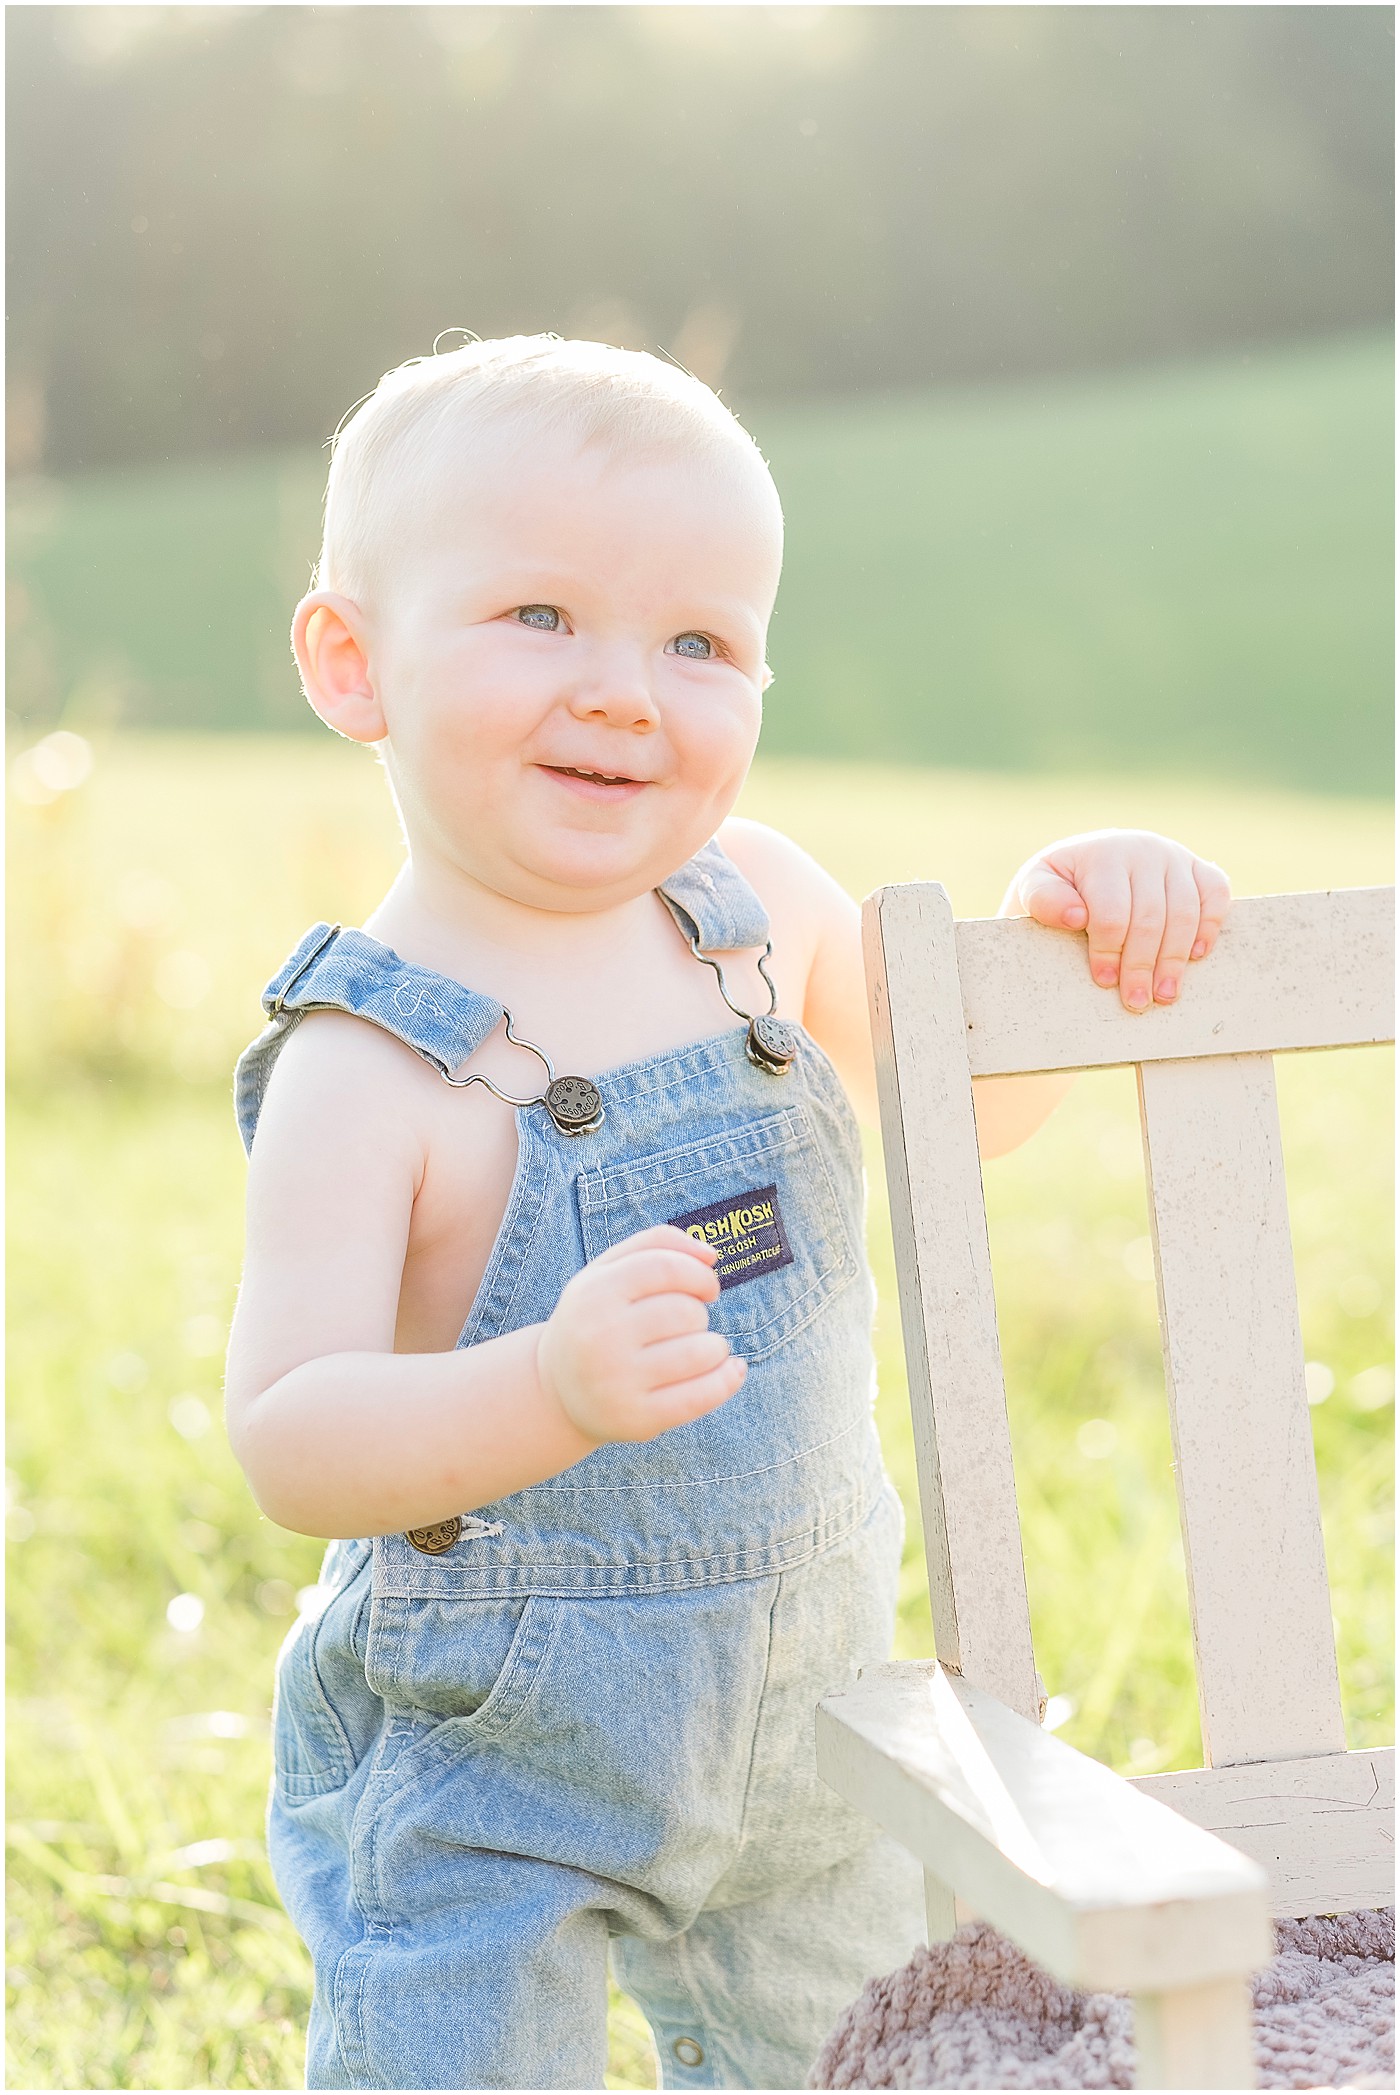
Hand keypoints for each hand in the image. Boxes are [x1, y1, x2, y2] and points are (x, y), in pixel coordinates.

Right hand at [536, 1225, 746, 1442]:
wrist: (556, 1390)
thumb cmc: (595, 1319)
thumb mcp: (607, 1271)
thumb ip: (657, 1244)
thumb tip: (710, 1254)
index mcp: (593, 1294)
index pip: (665, 1268)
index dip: (698, 1273)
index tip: (707, 1287)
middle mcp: (601, 1337)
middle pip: (686, 1312)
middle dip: (699, 1314)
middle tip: (686, 1325)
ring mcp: (618, 1382)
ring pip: (701, 1352)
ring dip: (714, 1347)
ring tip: (699, 1349)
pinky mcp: (637, 1419)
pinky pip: (702, 1396)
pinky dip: (727, 1380)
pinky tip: (731, 1371)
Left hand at [1006, 829, 1230, 1011]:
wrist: (1087, 862)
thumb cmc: (1060, 885)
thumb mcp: (1037, 887)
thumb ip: (1045, 900)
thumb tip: (1077, 917)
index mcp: (1102, 854)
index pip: (1112, 911)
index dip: (1108, 951)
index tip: (1103, 981)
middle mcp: (1143, 849)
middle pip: (1151, 917)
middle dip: (1143, 965)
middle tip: (1136, 1002)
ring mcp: (1174, 857)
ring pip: (1185, 912)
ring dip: (1176, 958)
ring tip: (1165, 994)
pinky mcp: (1198, 867)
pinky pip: (1216, 894)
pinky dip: (1210, 925)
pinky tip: (1196, 956)